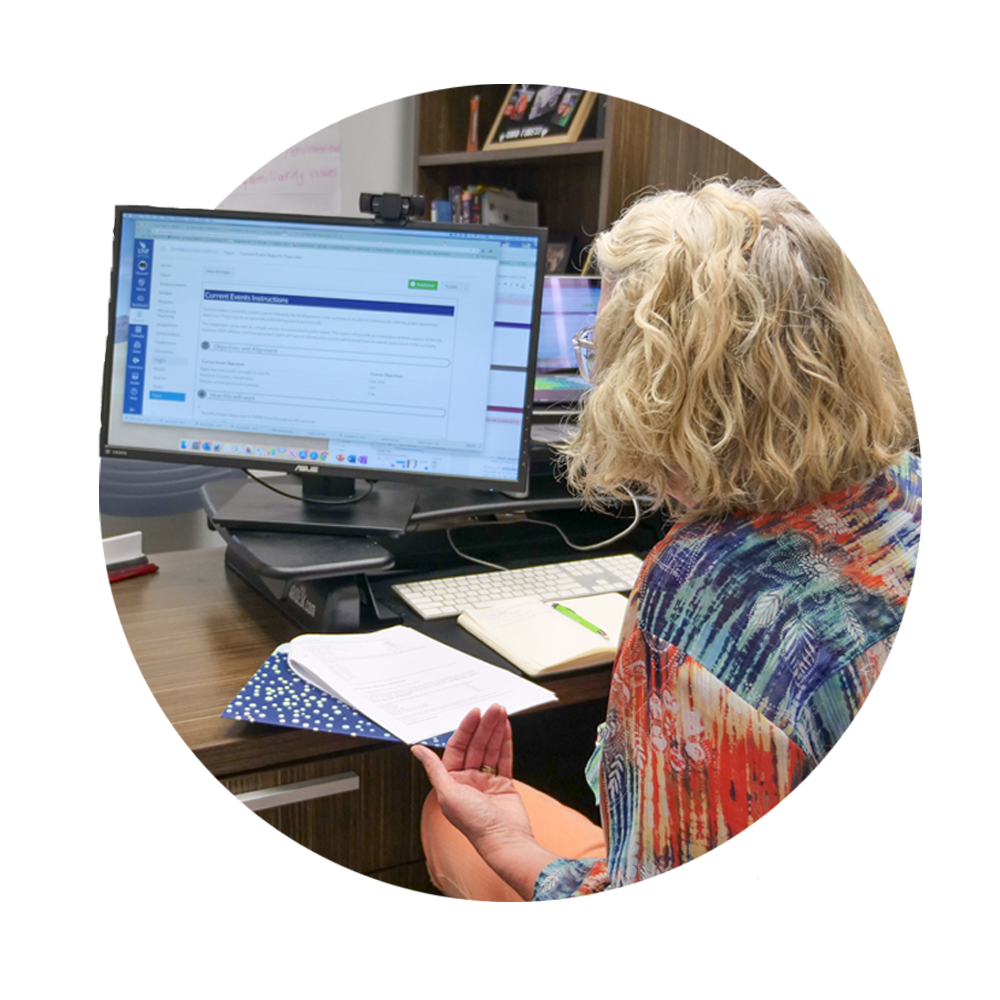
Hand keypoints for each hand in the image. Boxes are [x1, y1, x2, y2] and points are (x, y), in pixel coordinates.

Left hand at [411, 704, 532, 850]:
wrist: (505, 841)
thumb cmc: (476, 824)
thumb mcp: (447, 794)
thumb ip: (434, 769)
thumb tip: (416, 750)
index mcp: (451, 783)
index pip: (457, 748)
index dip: (466, 729)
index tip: (474, 713)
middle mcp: (468, 781)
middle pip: (475, 745)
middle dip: (484, 726)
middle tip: (493, 708)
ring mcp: (486, 782)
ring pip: (490, 749)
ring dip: (496, 730)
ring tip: (501, 712)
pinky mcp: (504, 784)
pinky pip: (504, 758)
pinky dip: (506, 742)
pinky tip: (506, 727)